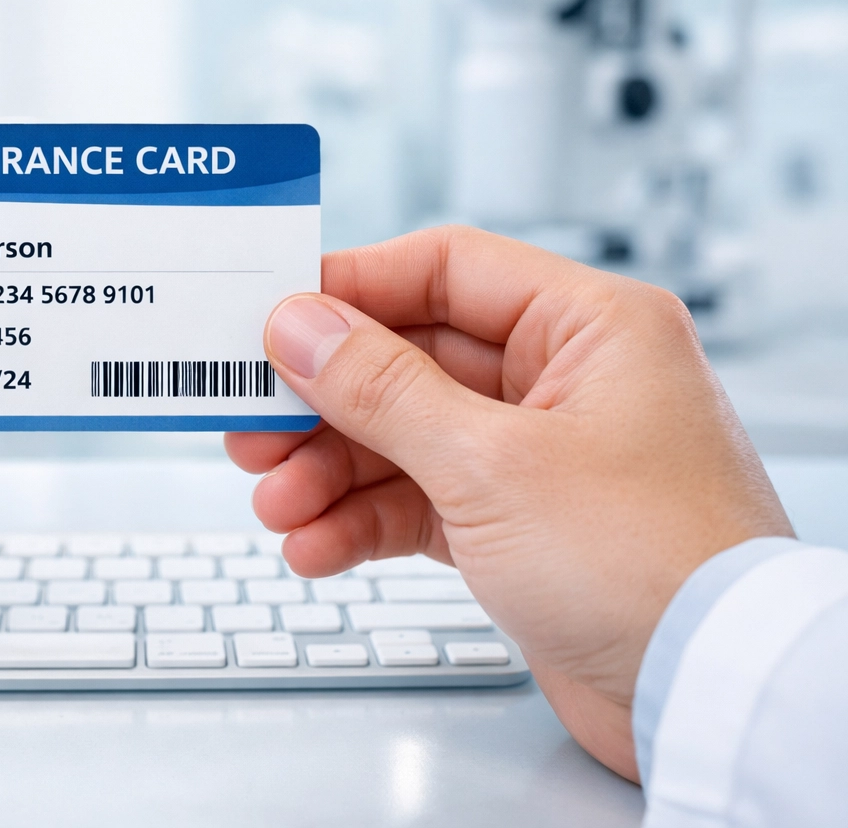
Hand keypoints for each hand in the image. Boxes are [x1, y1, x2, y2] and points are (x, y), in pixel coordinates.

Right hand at [225, 226, 789, 779]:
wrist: (710, 694)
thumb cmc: (650, 565)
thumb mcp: (490, 464)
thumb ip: (381, 388)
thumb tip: (300, 326)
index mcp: (588, 327)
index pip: (445, 269)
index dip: (349, 290)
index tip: (270, 319)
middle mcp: (566, 380)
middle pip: (410, 361)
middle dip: (324, 404)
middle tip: (252, 431)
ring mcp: (542, 456)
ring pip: (406, 438)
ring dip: (332, 473)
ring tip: (277, 509)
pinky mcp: (522, 526)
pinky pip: (422, 502)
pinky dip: (365, 523)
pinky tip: (317, 549)